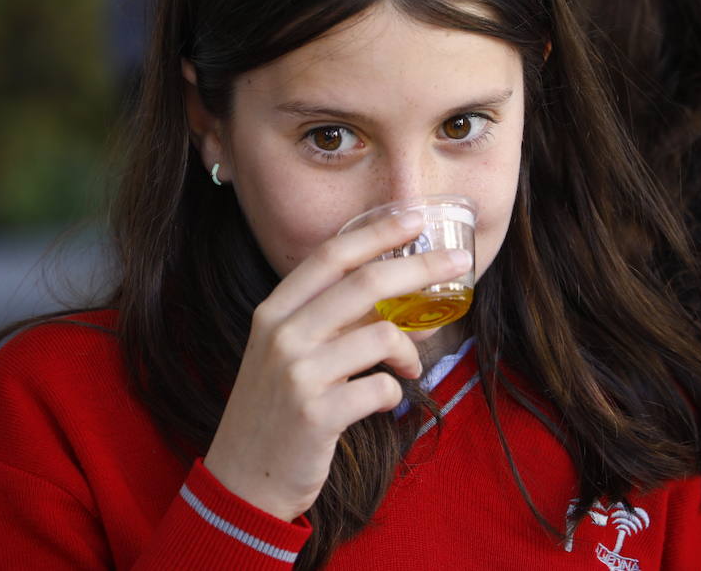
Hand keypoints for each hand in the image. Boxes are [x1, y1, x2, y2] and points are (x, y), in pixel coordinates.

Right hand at [203, 210, 470, 520]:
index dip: (376, 232)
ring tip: (409, 366)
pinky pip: (381, 387)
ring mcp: (298, 374)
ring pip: (381, 335)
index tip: (415, 217)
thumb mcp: (285, 354)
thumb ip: (326, 319)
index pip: (330, 255)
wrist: (241, 482)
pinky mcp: (317, 414)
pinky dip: (393, 392)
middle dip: (420, 266)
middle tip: (459, 261)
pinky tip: (386, 400)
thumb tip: (394, 290)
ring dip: (409, 349)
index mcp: (274, 312)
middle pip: (365, 283)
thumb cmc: (275, 411)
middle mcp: (282, 335)